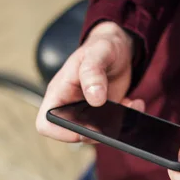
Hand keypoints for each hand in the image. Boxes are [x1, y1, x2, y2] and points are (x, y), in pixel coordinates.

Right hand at [36, 21, 144, 142]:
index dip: (61, 131)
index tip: (82, 129)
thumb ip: (92, 73)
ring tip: (129, 105)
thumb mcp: (96, 54)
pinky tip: (134, 102)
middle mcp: (72, 105)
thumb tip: (94, 99)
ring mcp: (89, 111)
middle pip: (74, 133)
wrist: (118, 47)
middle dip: (96, 132)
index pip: (46, 122)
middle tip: (112, 119)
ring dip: (117, 125)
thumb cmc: (100, 46)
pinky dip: (128, 117)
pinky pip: (115, 125)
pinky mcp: (106, 113)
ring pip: (98, 132)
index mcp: (59, 92)